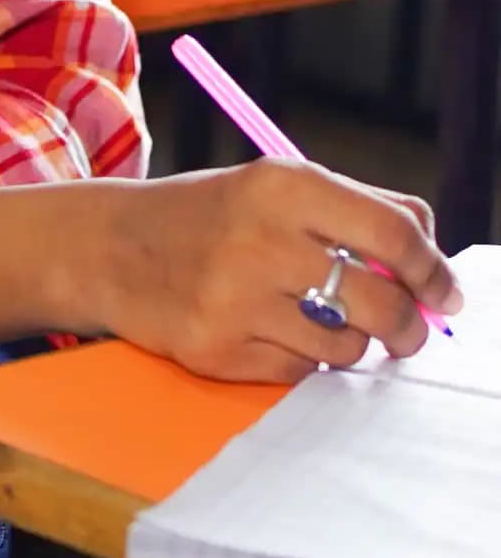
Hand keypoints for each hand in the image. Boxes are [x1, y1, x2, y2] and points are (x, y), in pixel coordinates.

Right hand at [91, 161, 462, 383]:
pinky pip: (301, 372)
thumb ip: (357, 210)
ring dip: (350, 342)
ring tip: (320, 321)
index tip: (446, 292)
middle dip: (409, 326)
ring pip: (347, 346)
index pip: (394, 232)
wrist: (111, 248)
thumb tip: (433, 259)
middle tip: (408, 330)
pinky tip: (275, 333)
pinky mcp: (218, 350)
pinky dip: (304, 359)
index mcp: (283, 185)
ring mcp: (236, 299)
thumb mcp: (276, 186)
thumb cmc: (211, 216)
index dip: (434, 269)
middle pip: (382, 302)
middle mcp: (261, 239)